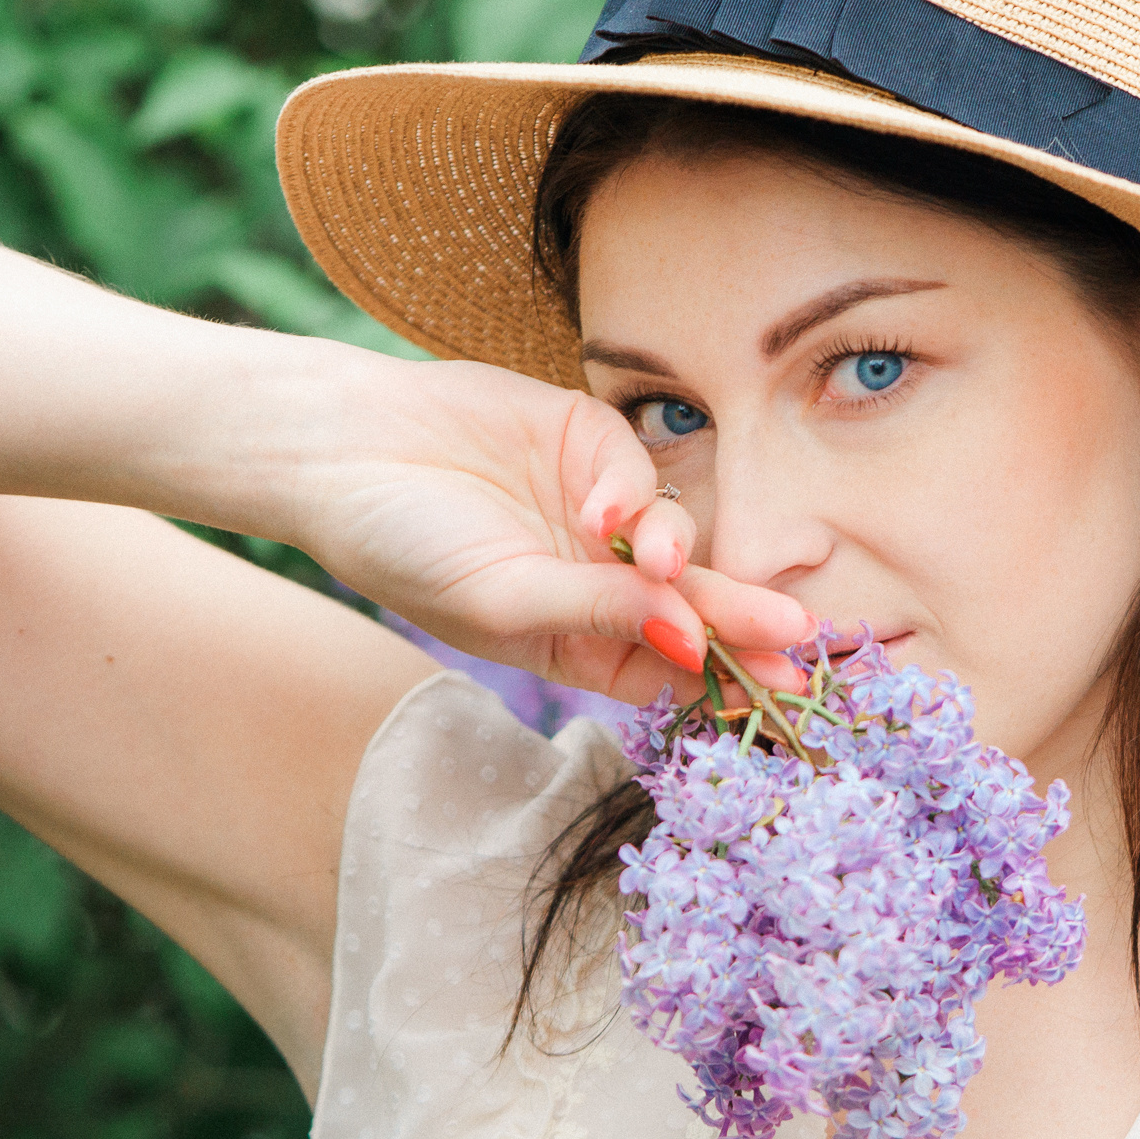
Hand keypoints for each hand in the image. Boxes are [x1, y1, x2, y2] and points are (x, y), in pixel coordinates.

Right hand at [274, 356, 812, 704]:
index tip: (775, 694)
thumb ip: (600, 619)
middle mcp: (597, 581)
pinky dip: (633, 491)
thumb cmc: (404, 546)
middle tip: (799, 640)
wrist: (340, 451)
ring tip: (660, 560)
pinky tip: (599, 507)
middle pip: (693, 606)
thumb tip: (692, 643)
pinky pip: (641, 471)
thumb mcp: (502, 601)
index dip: (721, 680)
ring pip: (678, 539)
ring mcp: (598, 512)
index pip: (667, 669)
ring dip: (683, 555)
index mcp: (576, 643)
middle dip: (744, 624)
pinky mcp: (591, 444)